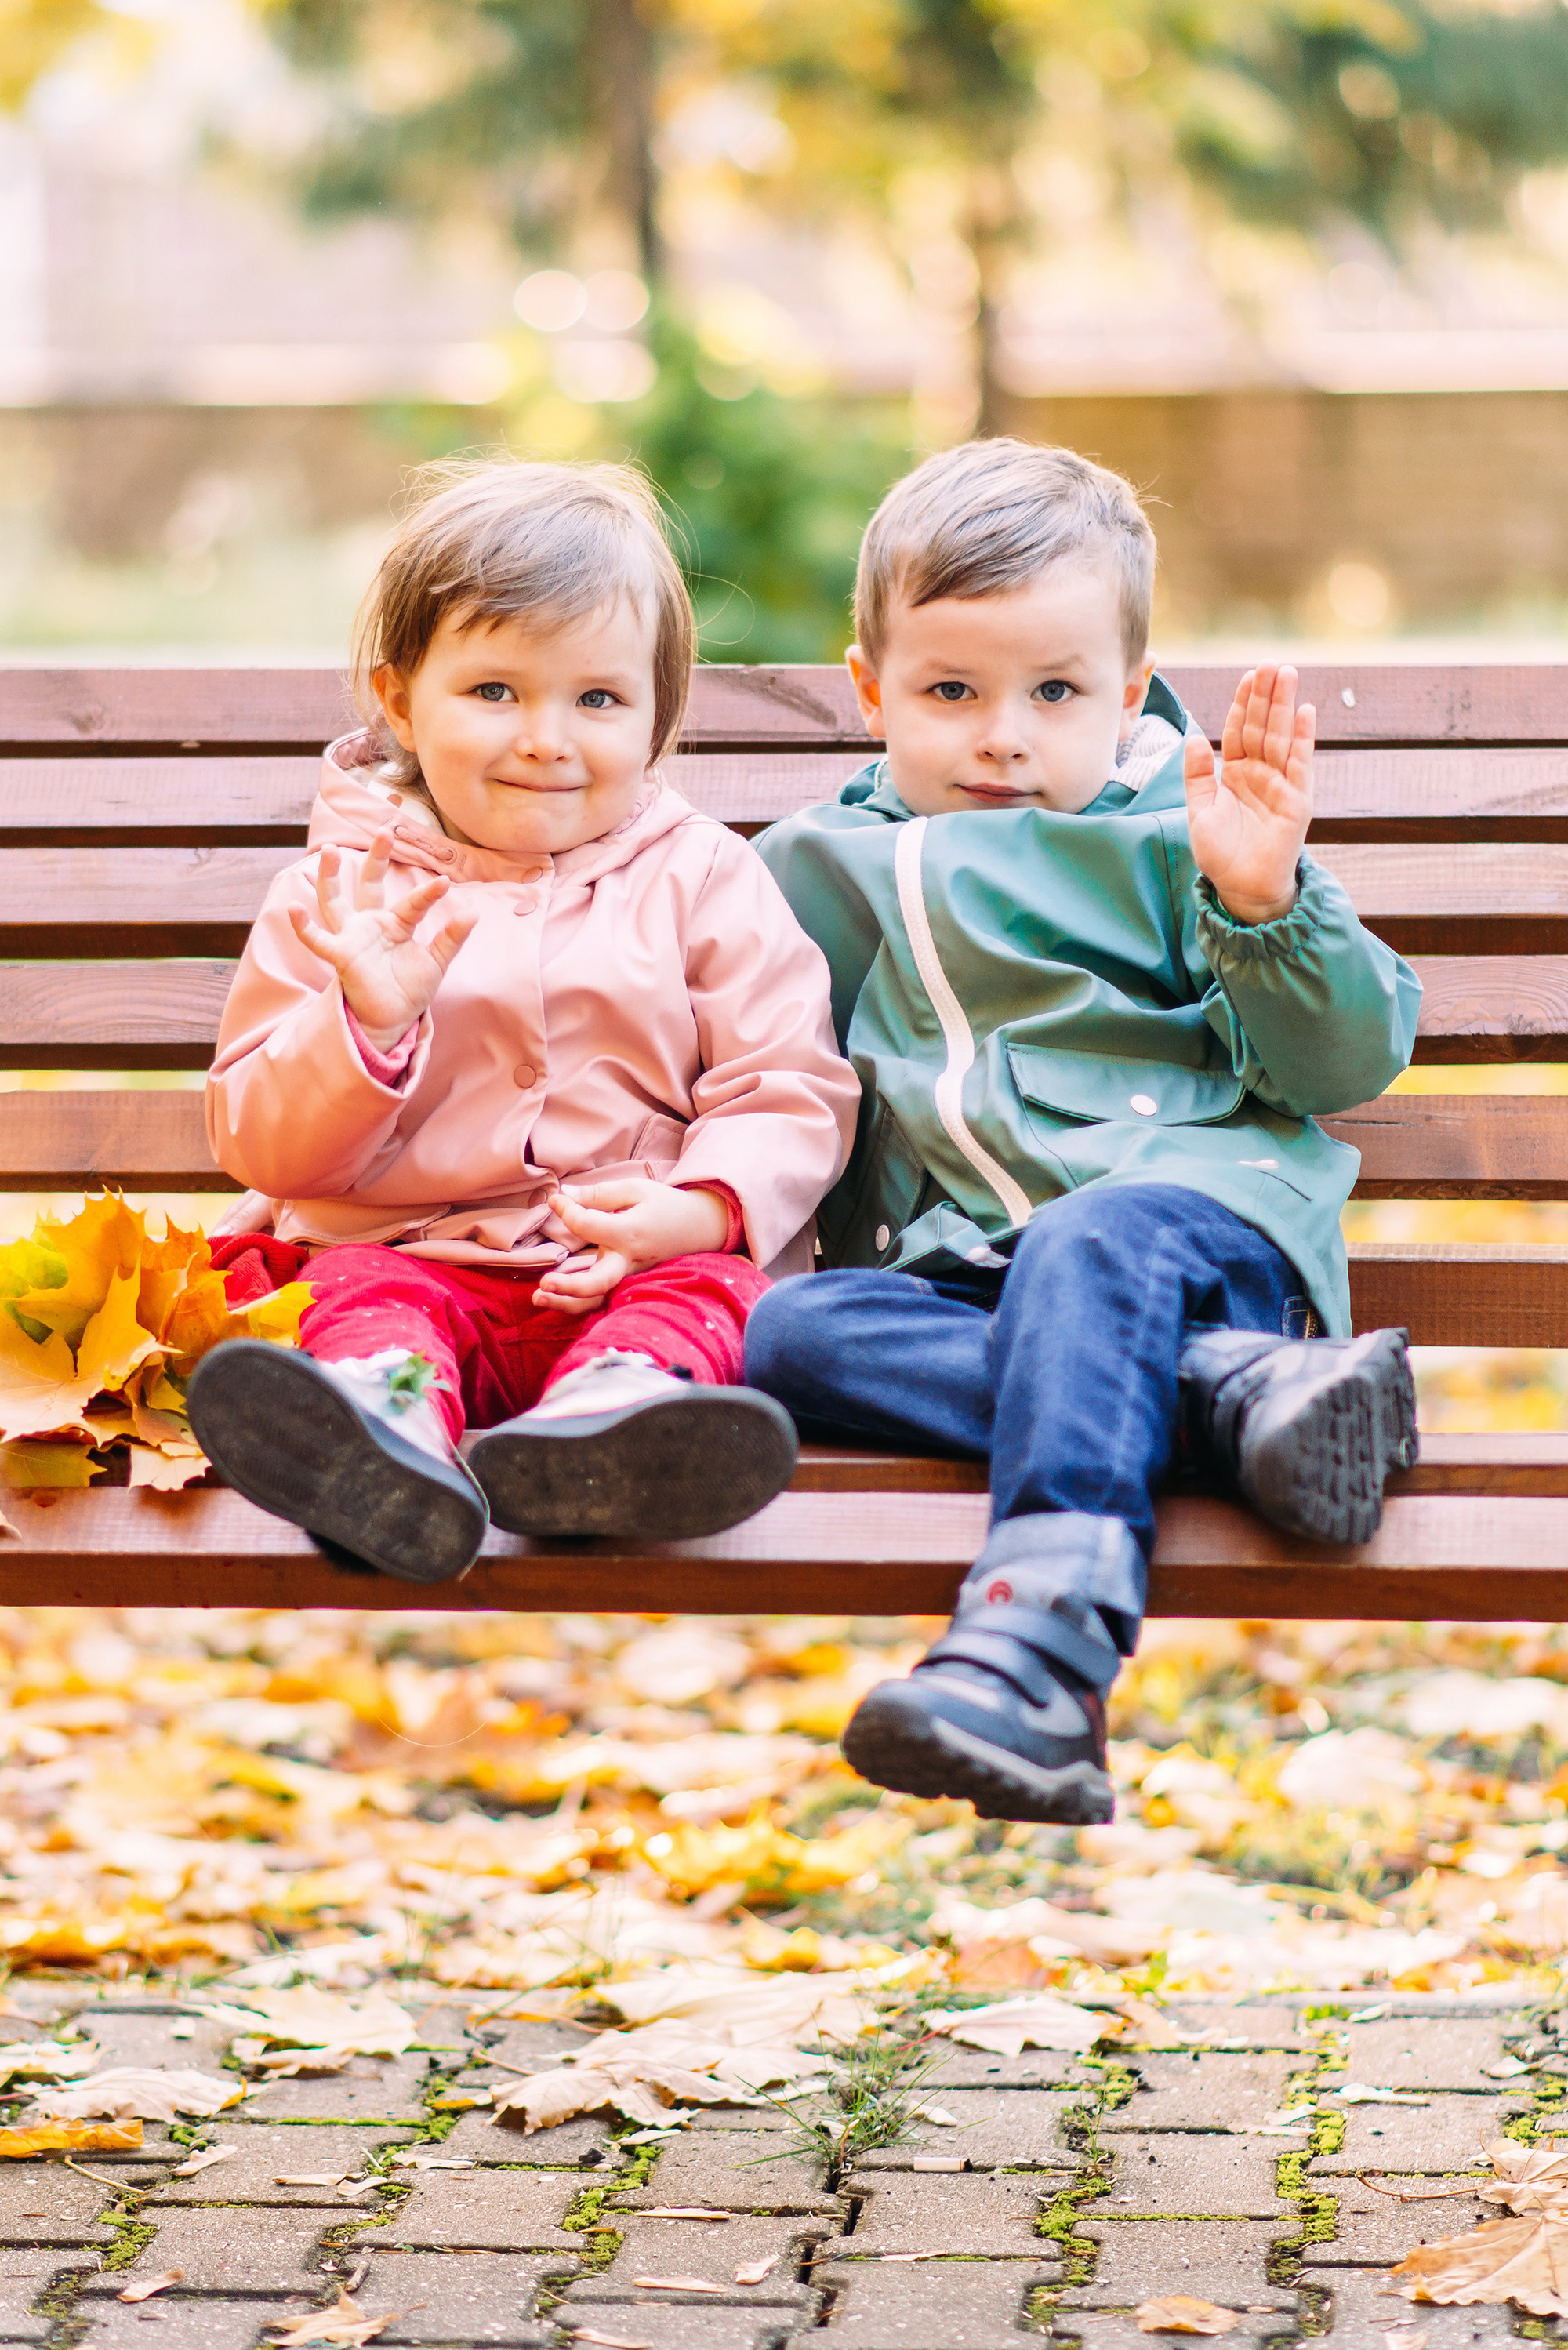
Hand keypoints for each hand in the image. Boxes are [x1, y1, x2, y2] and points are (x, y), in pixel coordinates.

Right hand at [289, 831, 476, 1048]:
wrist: (393, 1021)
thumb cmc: (410, 989)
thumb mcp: (436, 962)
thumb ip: (451, 938)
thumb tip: (473, 913)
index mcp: (396, 924)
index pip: (413, 903)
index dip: (428, 894)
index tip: (446, 882)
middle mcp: (370, 925)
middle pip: (369, 885)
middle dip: (376, 858)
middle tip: (384, 830)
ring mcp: (353, 938)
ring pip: (335, 902)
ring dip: (330, 877)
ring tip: (330, 850)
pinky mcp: (341, 956)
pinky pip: (318, 941)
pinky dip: (304, 928)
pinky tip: (293, 909)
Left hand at [535, 1179, 729, 1315]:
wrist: (698, 1227)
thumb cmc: (665, 1205)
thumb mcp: (635, 1189)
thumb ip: (599, 1195)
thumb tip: (565, 1194)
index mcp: (629, 1232)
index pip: (587, 1225)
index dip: (566, 1211)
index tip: (556, 1200)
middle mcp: (628, 1260)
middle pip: (598, 1282)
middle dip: (570, 1286)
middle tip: (544, 1283)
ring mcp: (627, 1276)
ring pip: (597, 1299)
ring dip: (567, 1303)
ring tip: (538, 1298)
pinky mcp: (625, 1281)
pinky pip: (601, 1298)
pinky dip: (576, 1303)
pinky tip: (552, 1299)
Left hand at [1184, 664, 1314, 925]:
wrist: (1241, 888)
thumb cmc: (1221, 854)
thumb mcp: (1199, 812)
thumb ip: (1197, 776)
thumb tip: (1194, 737)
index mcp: (1235, 774)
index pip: (1240, 731)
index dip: (1243, 704)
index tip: (1247, 676)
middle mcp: (1260, 774)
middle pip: (1263, 727)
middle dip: (1266, 695)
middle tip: (1270, 663)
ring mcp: (1281, 784)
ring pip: (1282, 737)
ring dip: (1285, 705)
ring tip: (1287, 673)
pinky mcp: (1297, 800)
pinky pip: (1300, 764)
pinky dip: (1304, 738)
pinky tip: (1306, 711)